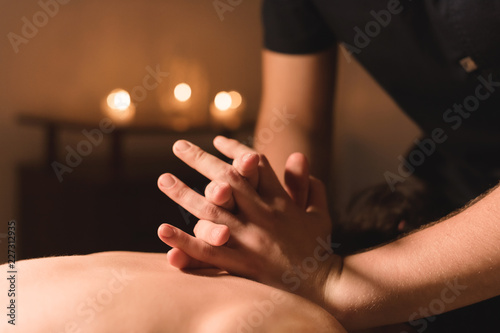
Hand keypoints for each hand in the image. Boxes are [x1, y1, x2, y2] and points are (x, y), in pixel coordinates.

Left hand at [166, 136, 314, 268]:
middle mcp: (263, 215)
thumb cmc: (319, 247)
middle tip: (179, 146)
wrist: (324, 284)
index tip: (217, 139)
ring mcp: (251, 239)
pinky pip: (208, 252)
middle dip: (201, 161)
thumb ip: (309, 184)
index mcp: (281, 201)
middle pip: (228, 180)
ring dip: (185, 194)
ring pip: (212, 211)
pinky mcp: (243, 264)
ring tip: (164, 180)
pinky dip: (184, 241)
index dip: (235, 150)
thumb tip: (299, 157)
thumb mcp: (319, 212)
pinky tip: (163, 229)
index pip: (256, 166)